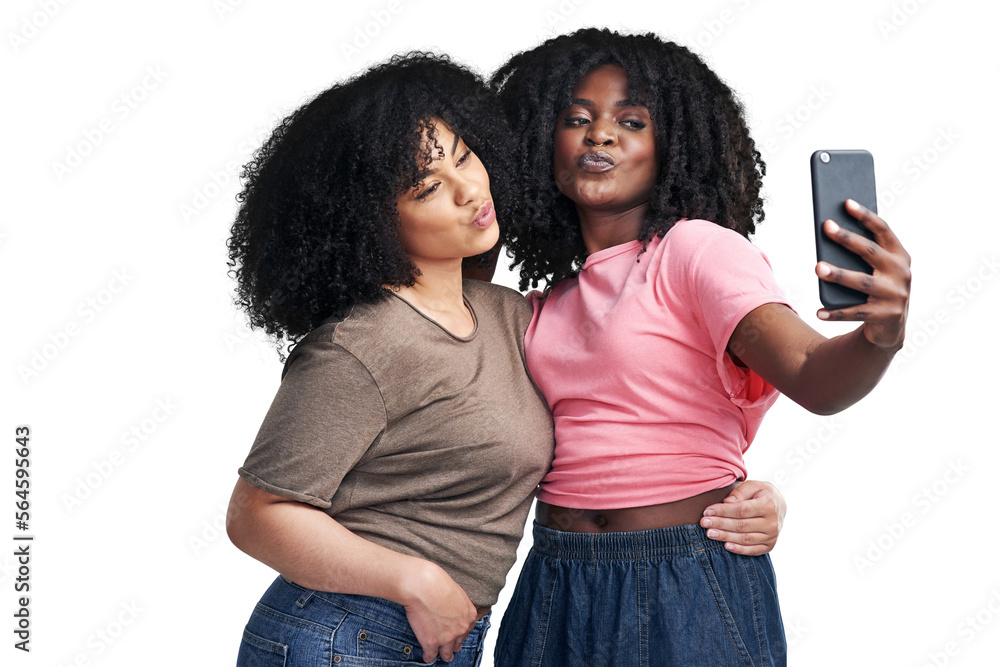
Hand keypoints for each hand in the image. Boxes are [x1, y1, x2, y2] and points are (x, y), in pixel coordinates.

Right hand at [398, 560, 477, 662]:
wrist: (422, 585)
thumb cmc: (436, 582)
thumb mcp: (455, 590)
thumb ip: (457, 603)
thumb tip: (452, 607)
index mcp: (468, 614)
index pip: (467, 629)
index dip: (461, 632)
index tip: (458, 634)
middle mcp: (460, 628)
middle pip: (459, 641)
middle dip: (455, 644)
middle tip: (452, 647)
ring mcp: (446, 637)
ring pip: (447, 652)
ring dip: (445, 654)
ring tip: (444, 657)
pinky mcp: (431, 642)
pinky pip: (431, 655)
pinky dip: (428, 656)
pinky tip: (427, 656)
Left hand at [700, 480, 785, 554]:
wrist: (779, 505)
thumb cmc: (761, 493)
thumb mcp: (753, 485)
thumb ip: (740, 491)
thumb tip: (727, 502)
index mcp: (768, 505)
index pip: (741, 510)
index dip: (723, 511)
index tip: (707, 511)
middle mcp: (772, 522)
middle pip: (741, 525)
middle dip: (720, 524)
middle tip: (704, 523)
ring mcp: (772, 536)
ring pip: (745, 538)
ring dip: (726, 537)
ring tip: (710, 533)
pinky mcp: (769, 546)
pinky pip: (753, 550)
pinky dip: (739, 549)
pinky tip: (726, 546)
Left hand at [816, 199, 910, 349]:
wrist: (892, 326)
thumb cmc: (877, 286)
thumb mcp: (876, 268)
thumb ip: (862, 253)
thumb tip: (830, 231)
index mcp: (900, 255)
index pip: (883, 230)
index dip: (865, 215)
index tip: (846, 202)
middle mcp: (901, 273)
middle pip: (870, 252)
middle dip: (847, 238)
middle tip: (826, 226)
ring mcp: (895, 295)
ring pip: (861, 282)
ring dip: (839, 274)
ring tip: (818, 267)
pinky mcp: (886, 316)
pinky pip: (855, 313)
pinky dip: (836, 313)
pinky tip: (819, 310)